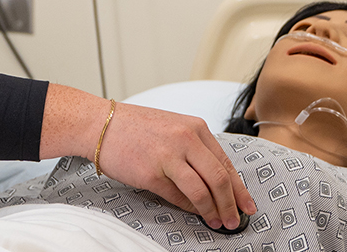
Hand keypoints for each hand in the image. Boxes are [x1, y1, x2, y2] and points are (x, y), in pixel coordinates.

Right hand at [93, 103, 257, 230]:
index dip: (240, 189)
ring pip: (203, 191)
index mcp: (196, 127)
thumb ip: (195, 149)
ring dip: (213, 211)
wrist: (99, 124)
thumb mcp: (174, 127)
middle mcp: (186, 139)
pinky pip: (178, 197)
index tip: (247, 204)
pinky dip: (190, 209)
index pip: (226, 163)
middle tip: (236, 219)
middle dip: (232, 204)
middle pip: (220, 179)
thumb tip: (214, 181)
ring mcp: (169, 157)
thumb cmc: (134, 126)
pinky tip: (195, 213)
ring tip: (217, 222)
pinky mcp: (152, 174)